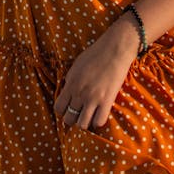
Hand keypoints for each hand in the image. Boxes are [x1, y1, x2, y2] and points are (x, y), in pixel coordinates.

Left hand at [54, 16, 137, 130]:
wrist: (115, 49)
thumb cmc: (96, 53)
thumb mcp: (76, 65)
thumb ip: (70, 79)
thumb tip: (67, 90)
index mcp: (71, 83)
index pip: (58, 108)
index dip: (63, 110)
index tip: (69, 107)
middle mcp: (79, 93)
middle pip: (69, 119)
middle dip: (73, 118)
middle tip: (80, 113)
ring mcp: (93, 98)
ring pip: (82, 125)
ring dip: (85, 122)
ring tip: (90, 115)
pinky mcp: (107, 101)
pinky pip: (98, 122)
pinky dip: (98, 121)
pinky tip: (100, 113)